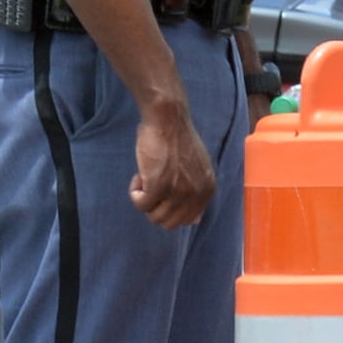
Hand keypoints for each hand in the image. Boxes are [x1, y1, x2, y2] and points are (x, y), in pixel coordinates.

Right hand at [126, 91, 216, 230]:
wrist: (168, 119)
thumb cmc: (178, 139)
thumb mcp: (198, 168)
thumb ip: (196, 194)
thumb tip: (194, 222)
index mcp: (207, 190)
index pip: (187, 220)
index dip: (169, 207)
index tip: (164, 189)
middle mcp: (196, 194)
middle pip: (169, 223)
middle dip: (156, 207)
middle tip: (153, 184)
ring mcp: (178, 192)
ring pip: (153, 216)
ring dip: (145, 199)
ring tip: (147, 177)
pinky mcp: (158, 186)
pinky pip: (141, 204)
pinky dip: (135, 193)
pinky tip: (139, 176)